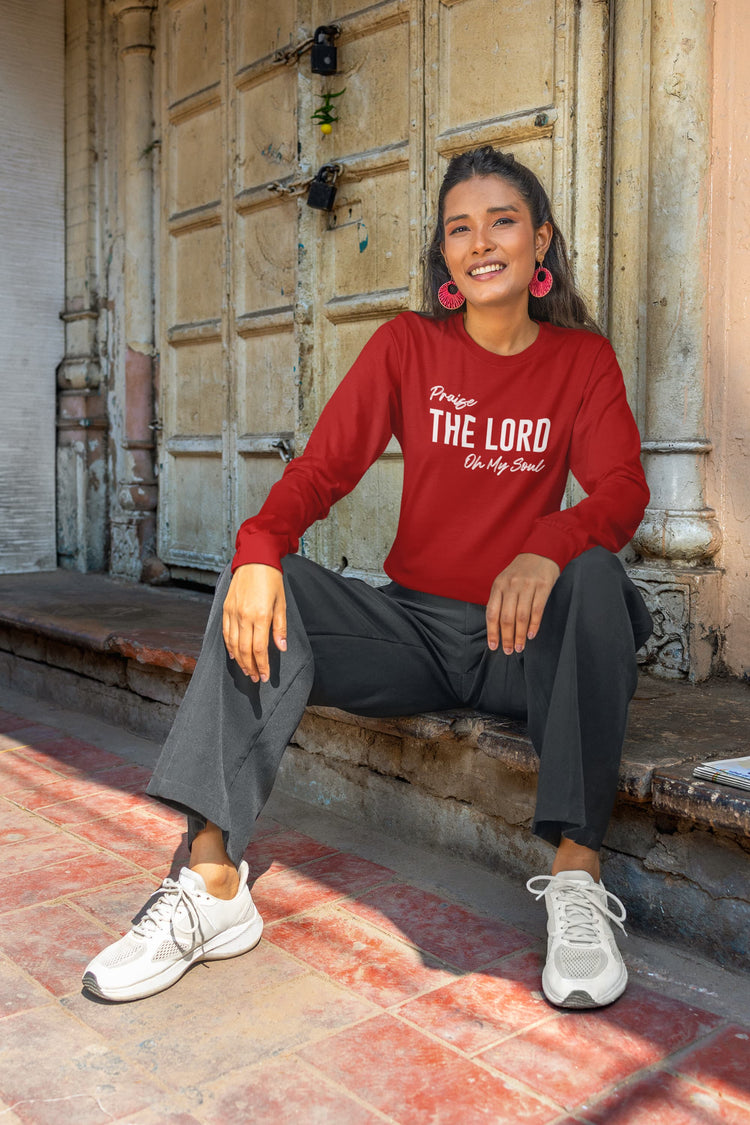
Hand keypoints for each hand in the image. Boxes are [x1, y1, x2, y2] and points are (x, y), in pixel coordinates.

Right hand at [222, 564, 286, 681]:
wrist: (254, 560)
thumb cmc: (271, 580)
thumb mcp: (281, 603)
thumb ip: (280, 627)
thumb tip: (281, 648)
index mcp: (260, 616)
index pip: (259, 649)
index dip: (262, 666)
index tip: (266, 677)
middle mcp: (244, 616)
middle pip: (245, 650)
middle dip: (251, 667)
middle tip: (257, 679)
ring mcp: (232, 613)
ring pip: (233, 644)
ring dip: (240, 661)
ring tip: (247, 671)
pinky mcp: (226, 608)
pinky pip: (225, 633)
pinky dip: (229, 647)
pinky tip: (234, 655)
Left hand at [486, 553, 559, 654]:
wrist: (541, 552)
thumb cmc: (521, 572)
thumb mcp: (505, 581)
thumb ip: (500, 600)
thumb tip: (496, 627)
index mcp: (498, 585)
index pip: (492, 613)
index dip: (492, 632)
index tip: (494, 646)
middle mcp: (511, 585)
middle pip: (506, 617)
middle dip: (507, 637)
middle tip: (509, 651)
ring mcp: (527, 585)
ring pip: (521, 616)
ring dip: (520, 635)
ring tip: (520, 647)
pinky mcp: (543, 586)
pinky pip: (537, 610)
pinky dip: (534, 625)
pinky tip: (531, 635)